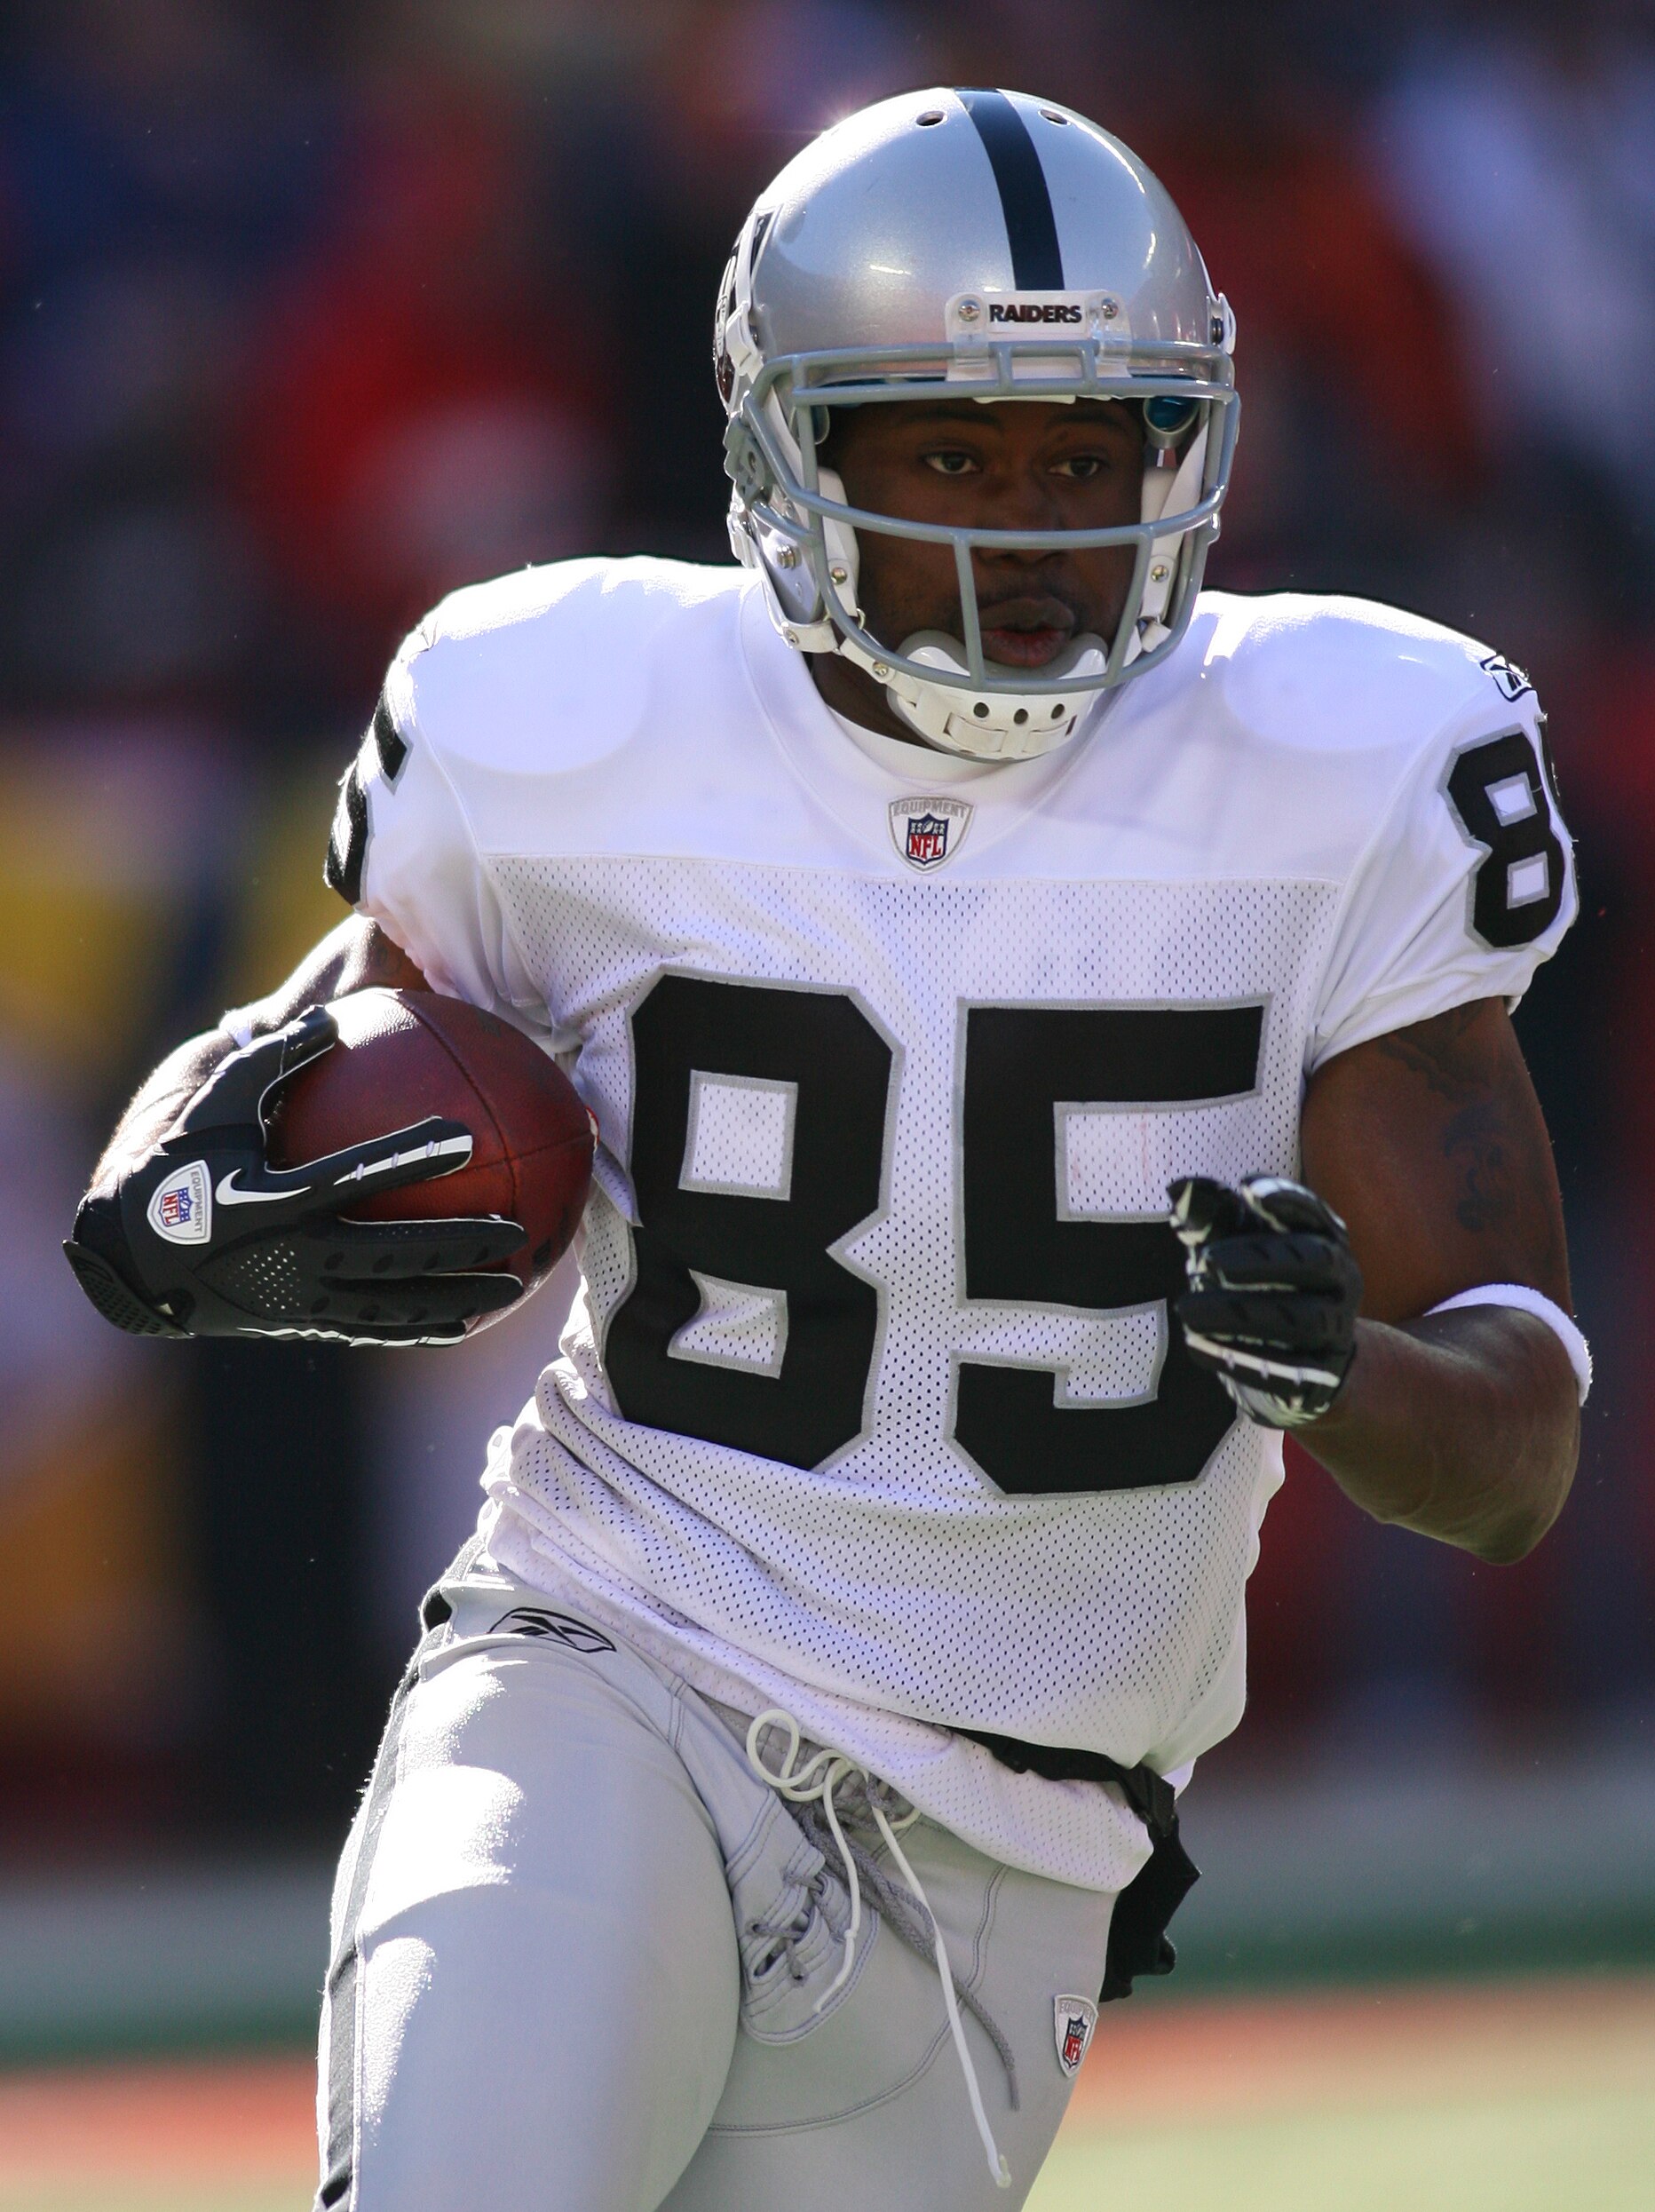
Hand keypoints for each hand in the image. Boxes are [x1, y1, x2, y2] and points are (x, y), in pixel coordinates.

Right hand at [64, 1008, 523, 1346]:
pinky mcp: (303, 1326)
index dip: (410, 1157)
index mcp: (271, 1202)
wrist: (132, 1260)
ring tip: (516, 1286)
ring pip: (394, 1305)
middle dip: (459, 1247)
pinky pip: (374, 1330)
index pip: (354, 1176)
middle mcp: (291, 1259)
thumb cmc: (176, 1168)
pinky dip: (422, 1328)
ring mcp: (299, 1301)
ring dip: (458, 1298)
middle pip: (392, 1255)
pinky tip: (467, 1321)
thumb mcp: (213, 1107)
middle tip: (519, 1232)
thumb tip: (333, 1020)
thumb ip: (274, 1062)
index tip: (467, 1139)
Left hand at [1168, 1174, 1362, 1428]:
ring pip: (1300, 1319)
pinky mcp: (1322, 1377)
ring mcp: (1336, 1329)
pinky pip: (1288, 1371)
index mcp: (1323, 1238)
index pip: (1312, 1213)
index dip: (1285, 1198)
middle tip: (1205, 1261)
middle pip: (1313, 1261)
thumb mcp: (1234, 1247)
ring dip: (1240, 1314)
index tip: (1247, 1189)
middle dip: (1260, 1258)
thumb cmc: (1259, 1285)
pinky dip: (1240, 1359)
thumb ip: (1211, 1218)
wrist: (1299, 1363)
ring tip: (1188, 1310)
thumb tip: (1179, 1189)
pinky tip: (1196, 1346)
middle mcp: (1341, 1279)